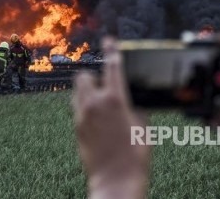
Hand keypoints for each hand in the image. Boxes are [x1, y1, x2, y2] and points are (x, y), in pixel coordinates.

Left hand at [73, 37, 150, 198]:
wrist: (116, 179)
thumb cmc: (135, 155)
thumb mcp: (143, 126)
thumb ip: (134, 107)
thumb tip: (130, 100)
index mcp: (115, 99)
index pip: (112, 66)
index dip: (112, 50)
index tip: (109, 41)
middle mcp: (94, 103)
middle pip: (84, 75)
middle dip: (93, 75)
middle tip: (104, 84)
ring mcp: (82, 116)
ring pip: (77, 92)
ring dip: (87, 91)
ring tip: (101, 103)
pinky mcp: (76, 128)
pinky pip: (77, 109)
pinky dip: (85, 107)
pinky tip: (98, 119)